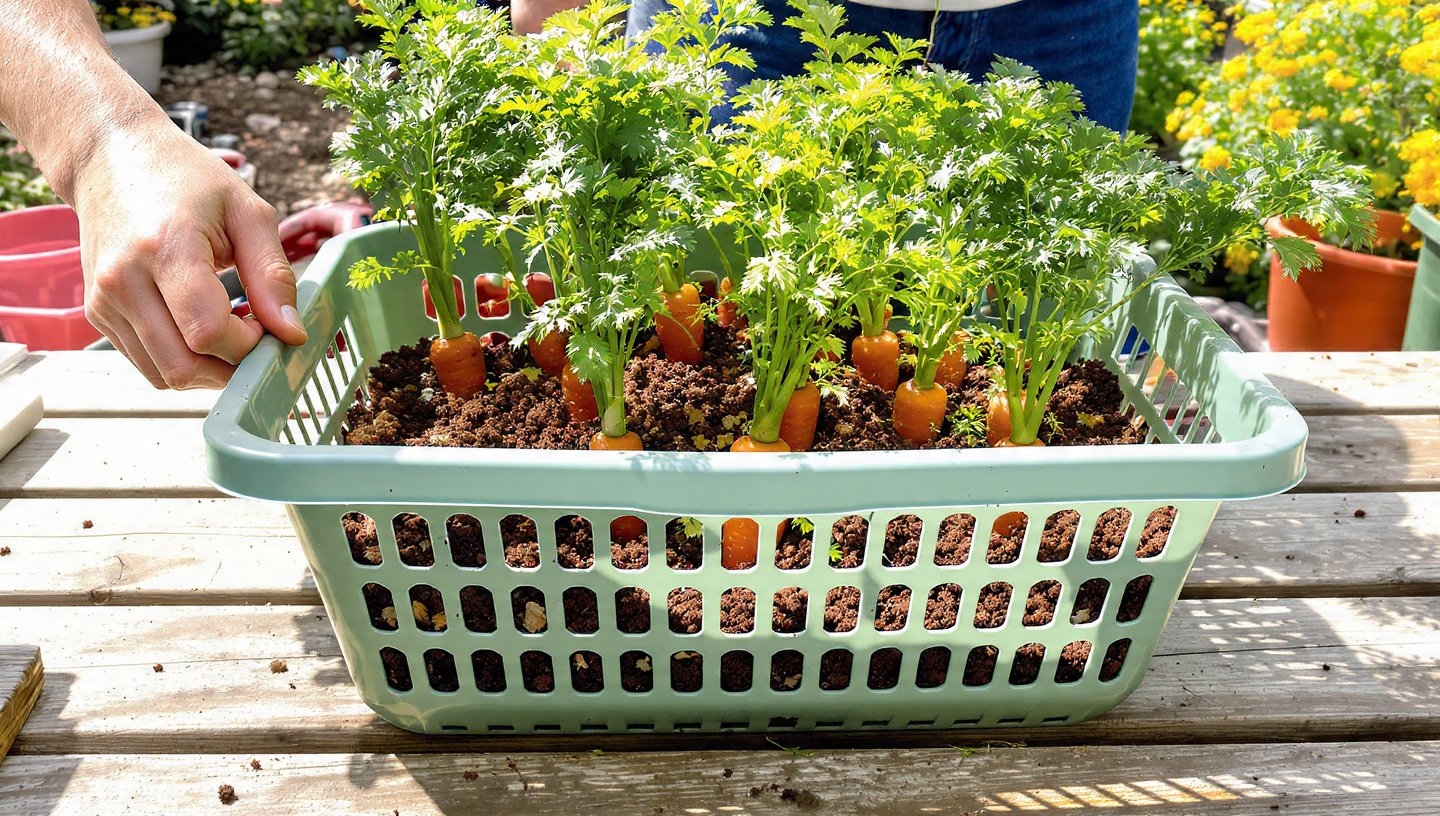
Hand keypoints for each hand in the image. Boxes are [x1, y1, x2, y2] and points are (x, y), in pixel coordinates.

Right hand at [72, 121, 307, 388]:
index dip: (249, 343)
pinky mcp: (97, 312)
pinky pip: (147, 363)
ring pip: (163, 375)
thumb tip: (292, 334)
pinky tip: (199, 326)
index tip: (267, 322)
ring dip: (208, 369)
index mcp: (164, 248)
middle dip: (231, 367)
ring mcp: (103, 300)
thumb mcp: (247, 212)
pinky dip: (182, 359)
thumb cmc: (187, 178)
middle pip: (184, 366)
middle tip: (253, 334)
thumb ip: (273, 275)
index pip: (208, 332)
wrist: (111, 157)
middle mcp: (123, 280)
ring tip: (228, 328)